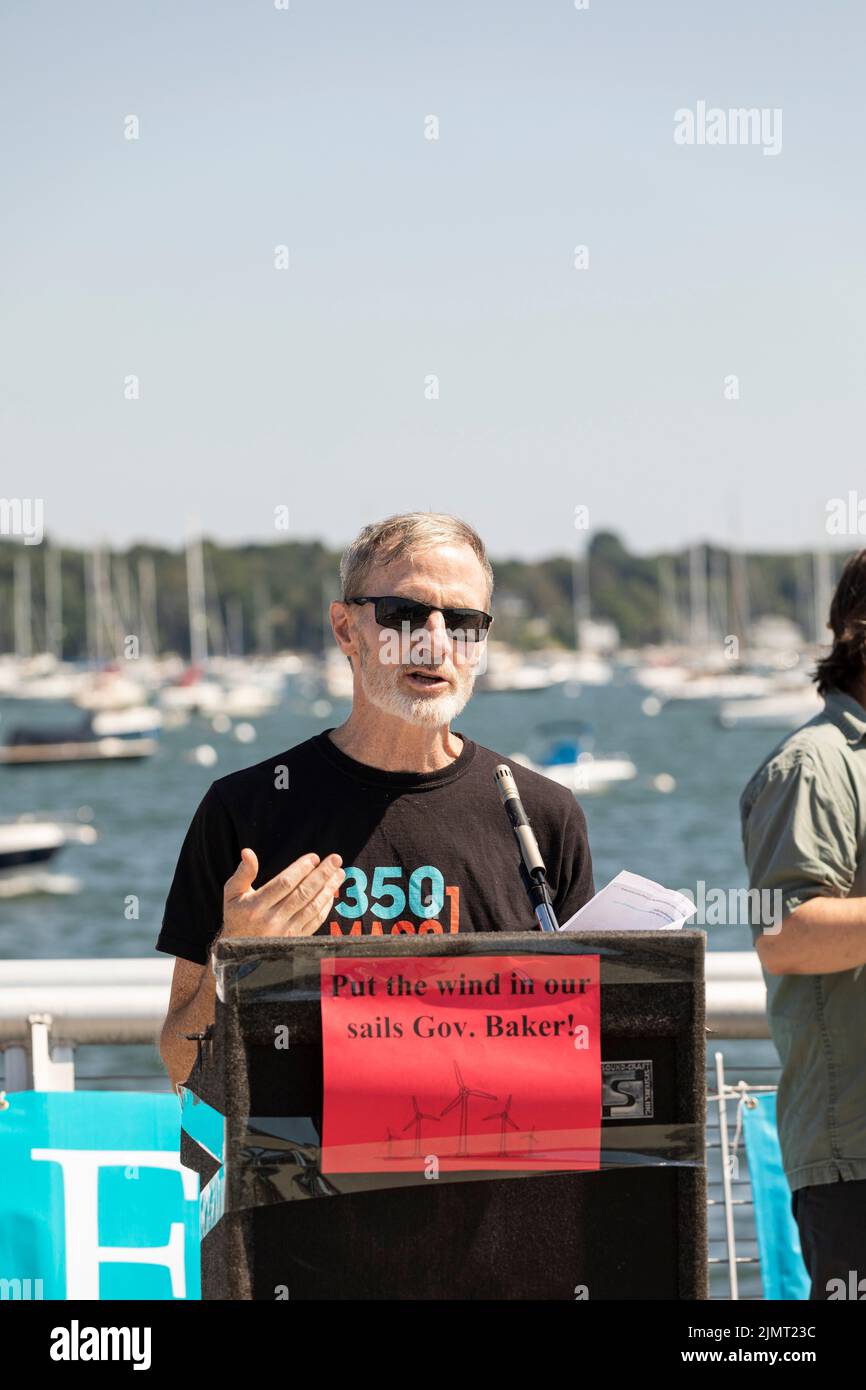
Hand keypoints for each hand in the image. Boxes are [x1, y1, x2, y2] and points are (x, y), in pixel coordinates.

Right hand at [219, 848, 344, 940]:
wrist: (239, 953)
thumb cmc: (236, 917)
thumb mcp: (232, 894)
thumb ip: (243, 873)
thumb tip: (248, 852)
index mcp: (256, 906)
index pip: (284, 883)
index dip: (301, 869)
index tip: (313, 858)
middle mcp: (272, 920)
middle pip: (302, 894)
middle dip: (322, 875)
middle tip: (336, 860)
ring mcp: (285, 933)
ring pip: (312, 907)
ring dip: (328, 889)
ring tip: (339, 873)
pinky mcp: (295, 941)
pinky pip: (315, 921)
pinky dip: (325, 907)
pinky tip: (331, 894)